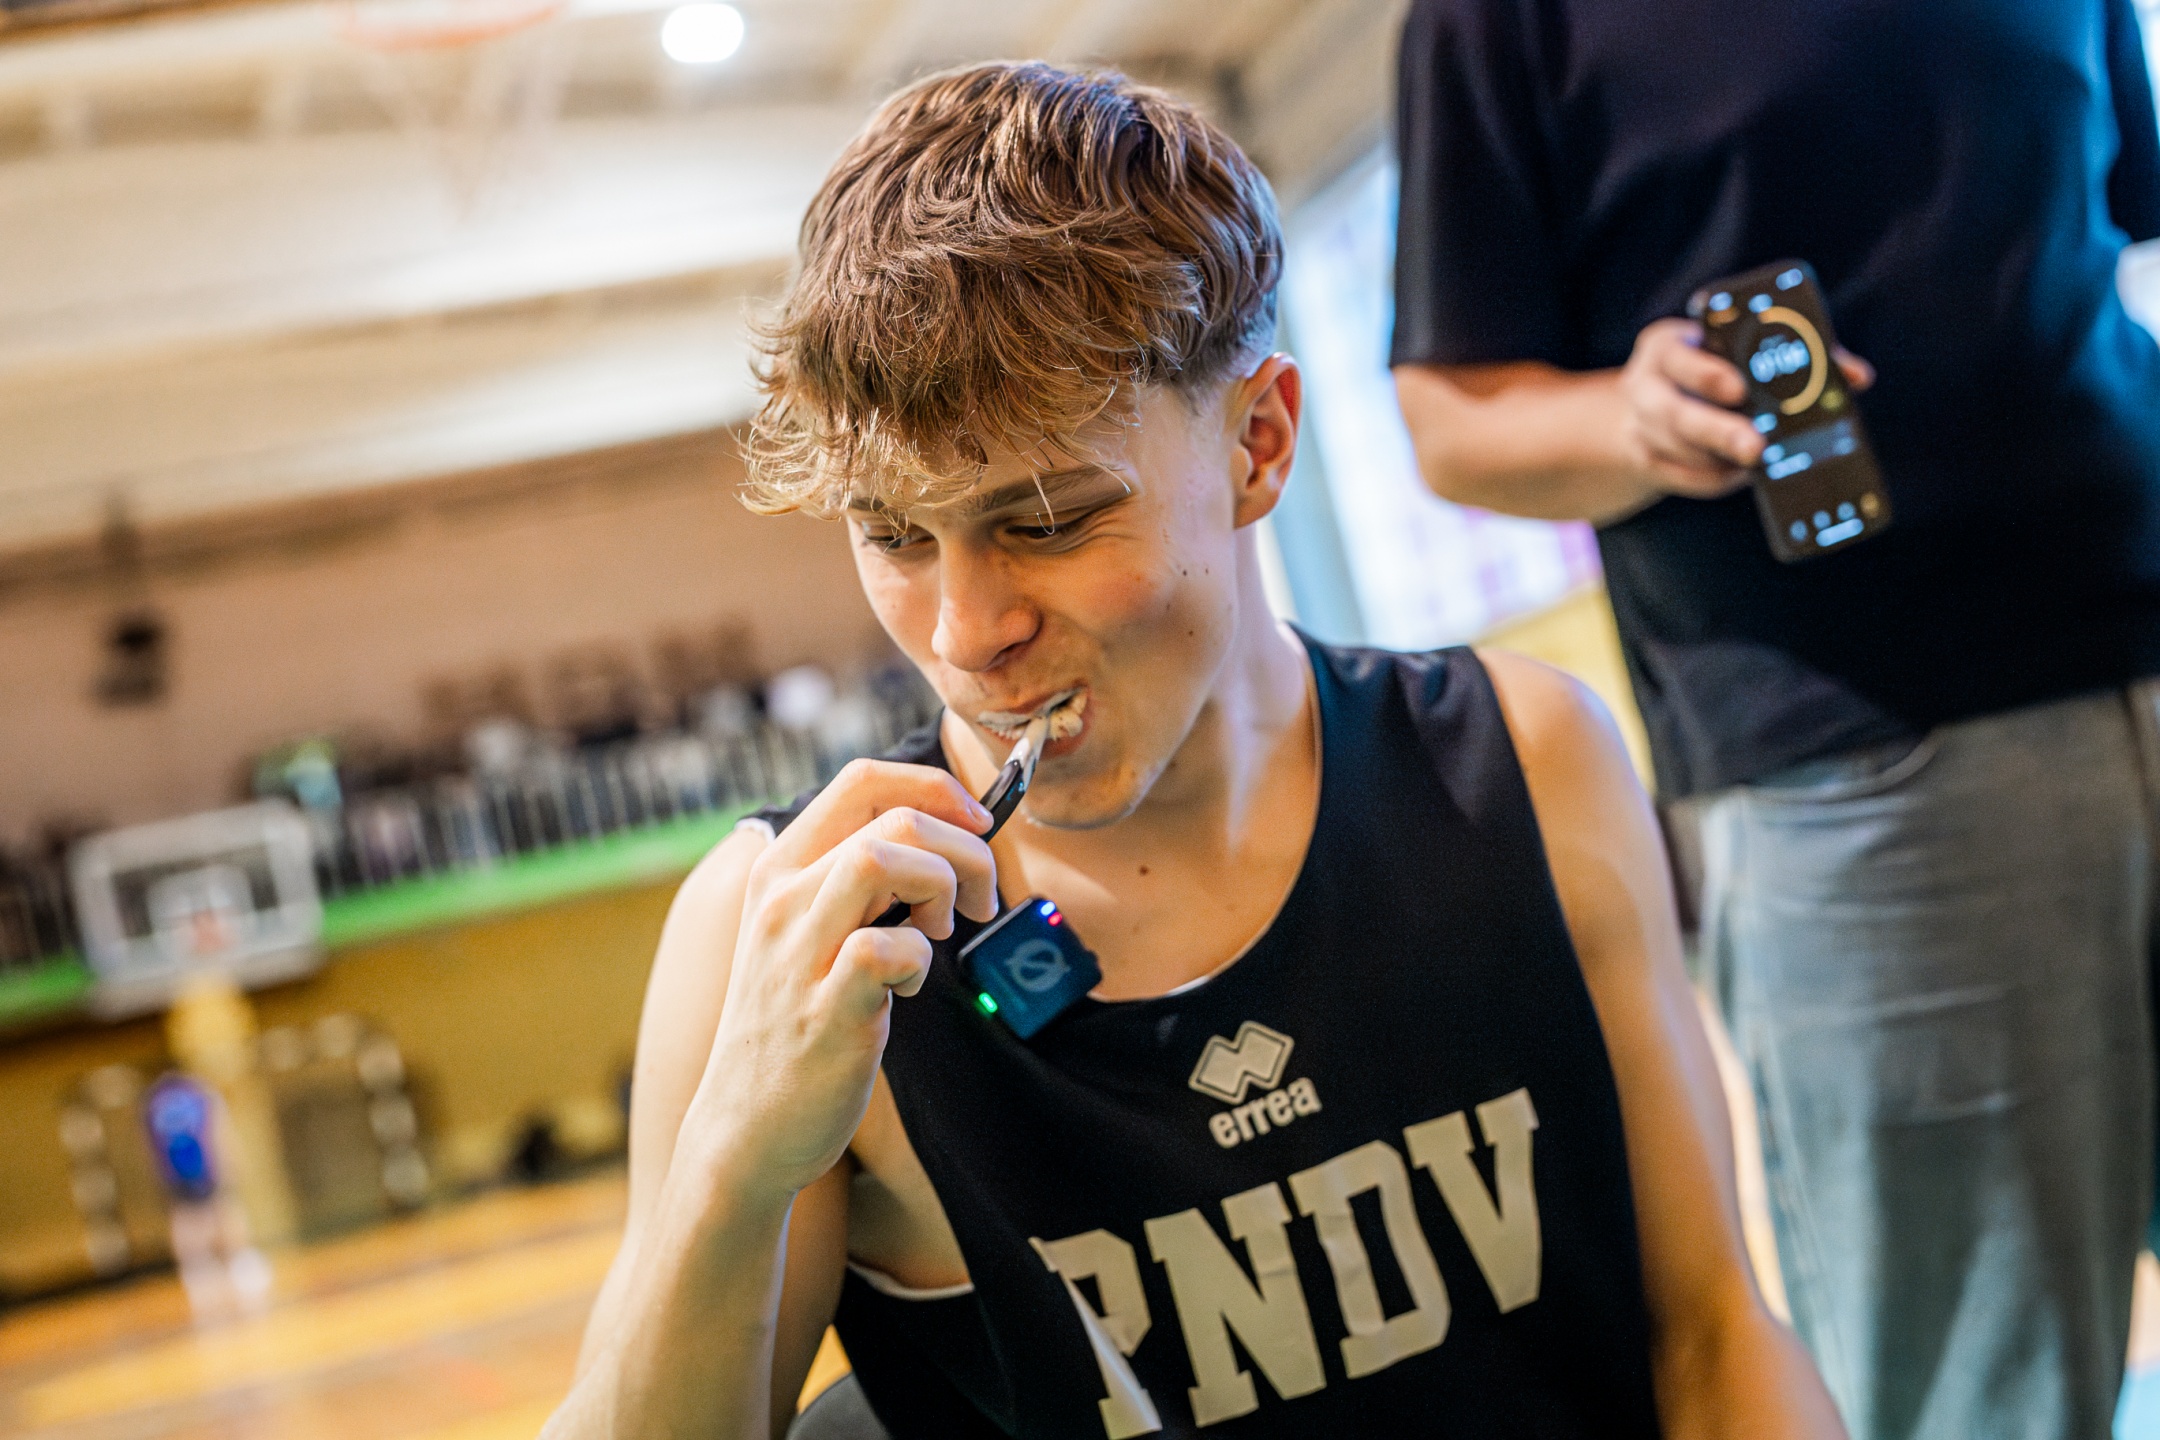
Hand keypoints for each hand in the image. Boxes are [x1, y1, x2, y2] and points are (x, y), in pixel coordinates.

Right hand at [689, 760, 998, 1197]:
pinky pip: (889, 947)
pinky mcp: (828, 1010)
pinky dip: (921, 958)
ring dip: (942, 886)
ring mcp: (799, 953)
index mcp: (779, 869)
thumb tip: (941, 840)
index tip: (974, 825)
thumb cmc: (793, 1024)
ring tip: (941, 932)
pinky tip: (908, 988)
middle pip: (891, 815)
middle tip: (976, 902)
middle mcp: (782, 900)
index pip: (862, 781)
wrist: (743, 1128)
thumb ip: (855, 883)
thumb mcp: (805, 932)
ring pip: (884, 859)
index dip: (935, 788)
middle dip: (964, 847)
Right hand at [1618, 319, 1872, 501]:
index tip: (1739, 389)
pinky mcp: (1646, 462)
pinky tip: (1742, 472)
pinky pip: (1686, 479)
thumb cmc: (1709, 365)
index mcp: (1665, 347)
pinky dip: (1718, 478)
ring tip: (1760, 459)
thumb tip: (1857, 377)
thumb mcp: (1731, 347)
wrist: (1641, 402)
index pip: (1679, 359)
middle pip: (1675, 415)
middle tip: (1756, 448)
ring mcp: (1639, 429)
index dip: (1708, 376)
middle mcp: (1645, 387)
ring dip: (1724, 459)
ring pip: (1683, 452)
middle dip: (1718, 433)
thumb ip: (1789, 354)